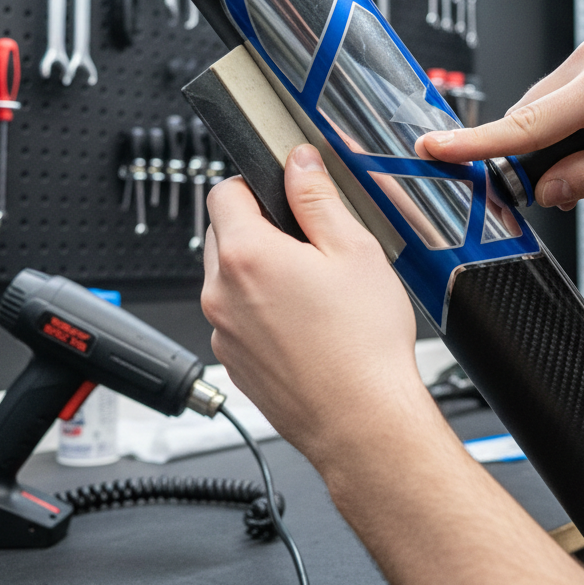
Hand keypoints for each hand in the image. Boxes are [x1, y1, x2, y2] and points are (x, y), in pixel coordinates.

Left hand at [201, 144, 422, 466]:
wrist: (362, 422)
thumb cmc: (363, 345)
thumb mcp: (353, 249)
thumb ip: (317, 197)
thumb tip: (298, 161)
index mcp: (247, 255)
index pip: (222, 191)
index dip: (255, 184)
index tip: (284, 195)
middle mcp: (220, 294)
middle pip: (222, 234)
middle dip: (259, 228)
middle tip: (310, 245)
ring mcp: (222, 332)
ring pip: (228, 279)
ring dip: (259, 272)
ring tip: (313, 291)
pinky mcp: (234, 362)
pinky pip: (236, 318)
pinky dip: (260, 312)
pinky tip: (306, 326)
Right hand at [417, 25, 583, 207]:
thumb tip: (549, 191)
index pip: (523, 123)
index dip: (474, 143)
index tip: (432, 148)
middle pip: (529, 119)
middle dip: (529, 159)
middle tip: (561, 192)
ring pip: (544, 111)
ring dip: (554, 145)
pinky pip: (563, 100)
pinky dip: (568, 128)